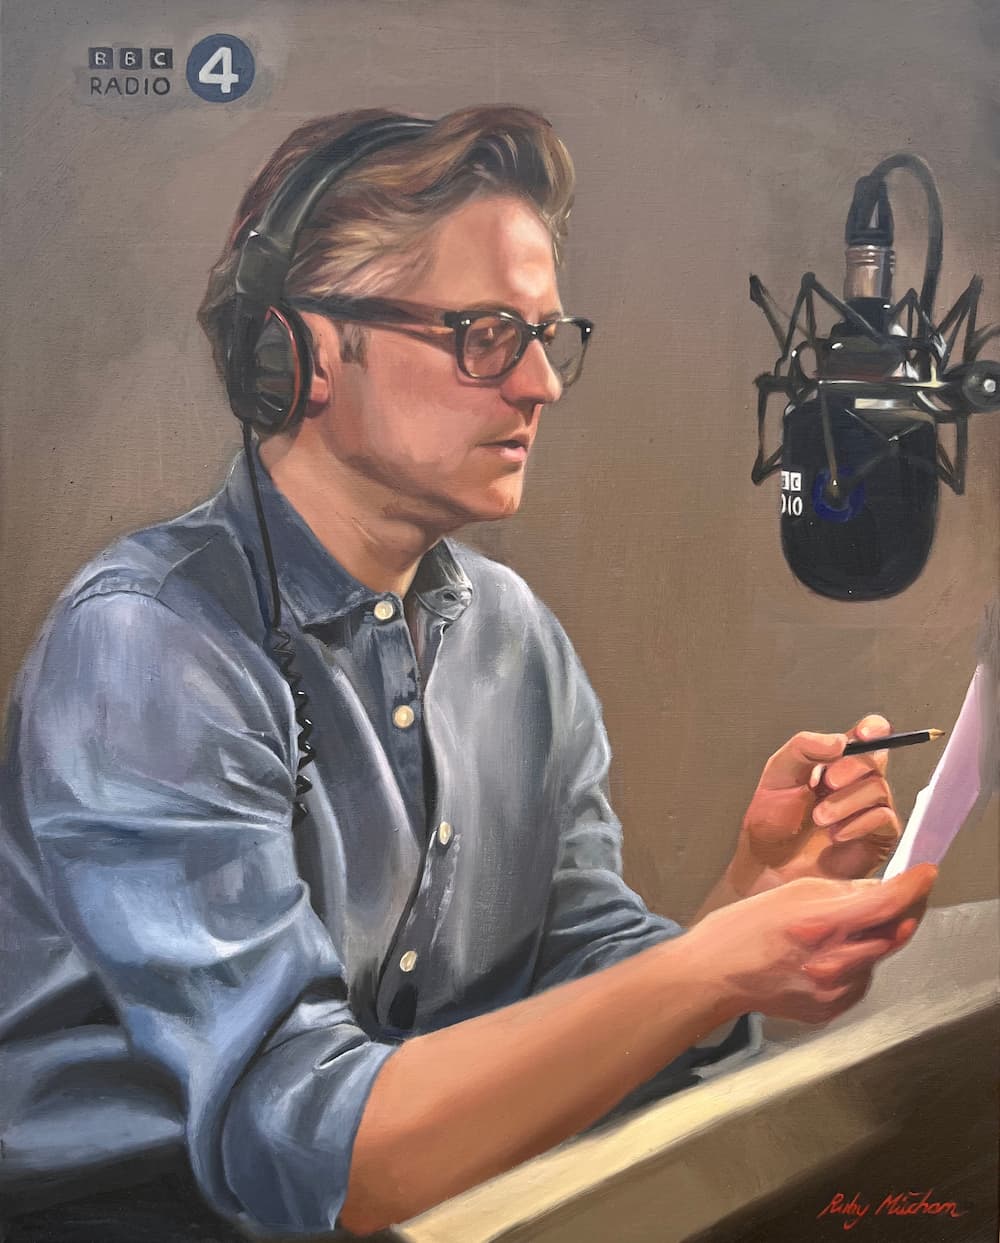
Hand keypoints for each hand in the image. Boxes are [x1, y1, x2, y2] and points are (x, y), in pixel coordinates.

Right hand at [689, 864, 935, 1024]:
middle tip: (895, 896)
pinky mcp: (830, 1010)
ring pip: (877, 958)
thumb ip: (841, 893)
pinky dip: (855, 965)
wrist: (714, 975)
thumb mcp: (791, 892)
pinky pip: (860, 981)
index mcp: (821, 925)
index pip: (886, 905)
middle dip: (899, 912)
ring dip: (872, 940)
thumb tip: (880, 890)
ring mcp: (834, 992)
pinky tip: (825, 957)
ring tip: (837, 931)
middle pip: (893, 934)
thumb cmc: (743, 927)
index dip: (914, 887)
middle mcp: (834, 963)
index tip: (927, 873)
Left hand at [730, 715, 901, 895]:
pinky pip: (885, 820)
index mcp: (835, 761)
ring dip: (846, 802)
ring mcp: (870, 809)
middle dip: (851, 768)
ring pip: (879, 789)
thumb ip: (803, 748)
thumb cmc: (772, 823)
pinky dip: (859, 824)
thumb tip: (838, 740)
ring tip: (819, 817)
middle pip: (876, 759)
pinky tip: (836, 834)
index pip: (868, 734)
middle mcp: (856, 782)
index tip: (864, 733)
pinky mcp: (878, 838)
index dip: (873, 728)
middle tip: (827, 782)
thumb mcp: (778, 774)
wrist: (768, 866)